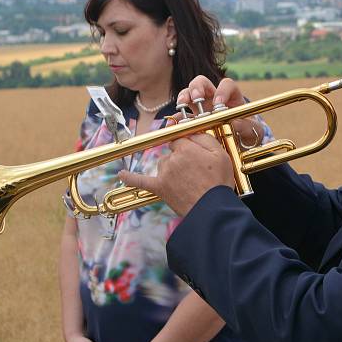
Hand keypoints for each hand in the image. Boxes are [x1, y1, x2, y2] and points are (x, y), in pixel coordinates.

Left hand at [119, 133, 234, 215]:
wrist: (211, 209)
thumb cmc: (218, 182)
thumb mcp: (220, 154)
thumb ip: (205, 138)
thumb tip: (192, 132)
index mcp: (186, 148)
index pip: (181, 138)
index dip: (190, 145)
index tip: (195, 152)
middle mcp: (171, 158)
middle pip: (173, 152)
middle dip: (183, 158)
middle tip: (198, 172)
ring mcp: (163, 174)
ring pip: (164, 164)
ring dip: (172, 168)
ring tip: (188, 182)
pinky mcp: (159, 188)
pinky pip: (141, 181)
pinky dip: (130, 178)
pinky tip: (121, 175)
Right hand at [176, 76, 263, 148]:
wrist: (238, 147)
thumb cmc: (248, 135)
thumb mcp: (253, 132)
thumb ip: (247, 127)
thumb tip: (234, 123)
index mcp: (231, 97)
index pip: (226, 84)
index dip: (222, 91)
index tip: (219, 103)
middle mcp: (214, 98)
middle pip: (202, 82)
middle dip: (198, 87)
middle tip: (197, 98)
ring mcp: (200, 107)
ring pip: (188, 93)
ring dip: (184, 96)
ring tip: (182, 105)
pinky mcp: (191, 119)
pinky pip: (180, 115)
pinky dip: (175, 118)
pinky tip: (172, 124)